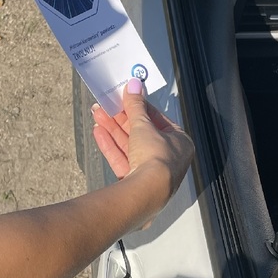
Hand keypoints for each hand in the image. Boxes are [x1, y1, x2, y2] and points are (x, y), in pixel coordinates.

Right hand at [92, 81, 193, 221]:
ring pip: (130, 146)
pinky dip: (111, 146)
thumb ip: (136, 106)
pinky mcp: (136, 181)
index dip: (141, 107)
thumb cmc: (157, 159)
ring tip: (98, 114)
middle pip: (141, 133)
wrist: (147, 193)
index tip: (127, 98)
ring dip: (113, 129)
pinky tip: (99, 133)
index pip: (158, 119)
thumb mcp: (143, 125)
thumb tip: (134, 85)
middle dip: (122, 118)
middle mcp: (168, 158)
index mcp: (180, 142)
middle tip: (107, 105)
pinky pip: (123, 159)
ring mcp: (151, 171)